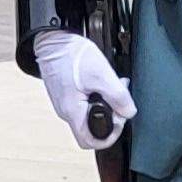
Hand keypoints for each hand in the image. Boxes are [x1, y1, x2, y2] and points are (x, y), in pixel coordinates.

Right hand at [35, 30, 136, 150]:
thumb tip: (128, 112)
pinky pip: (83, 103)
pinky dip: (97, 96)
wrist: (53, 40)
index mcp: (72, 112)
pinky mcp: (65, 93)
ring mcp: (64, 102)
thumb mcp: (101, 75)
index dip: (109, 136)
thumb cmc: (70, 56)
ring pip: (89, 114)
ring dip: (106, 104)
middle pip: (92, 128)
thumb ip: (118, 97)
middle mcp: (65, 111)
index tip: (119, 120)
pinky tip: (102, 82)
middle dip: (111, 117)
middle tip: (119, 101)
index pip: (90, 141)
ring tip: (113, 87)